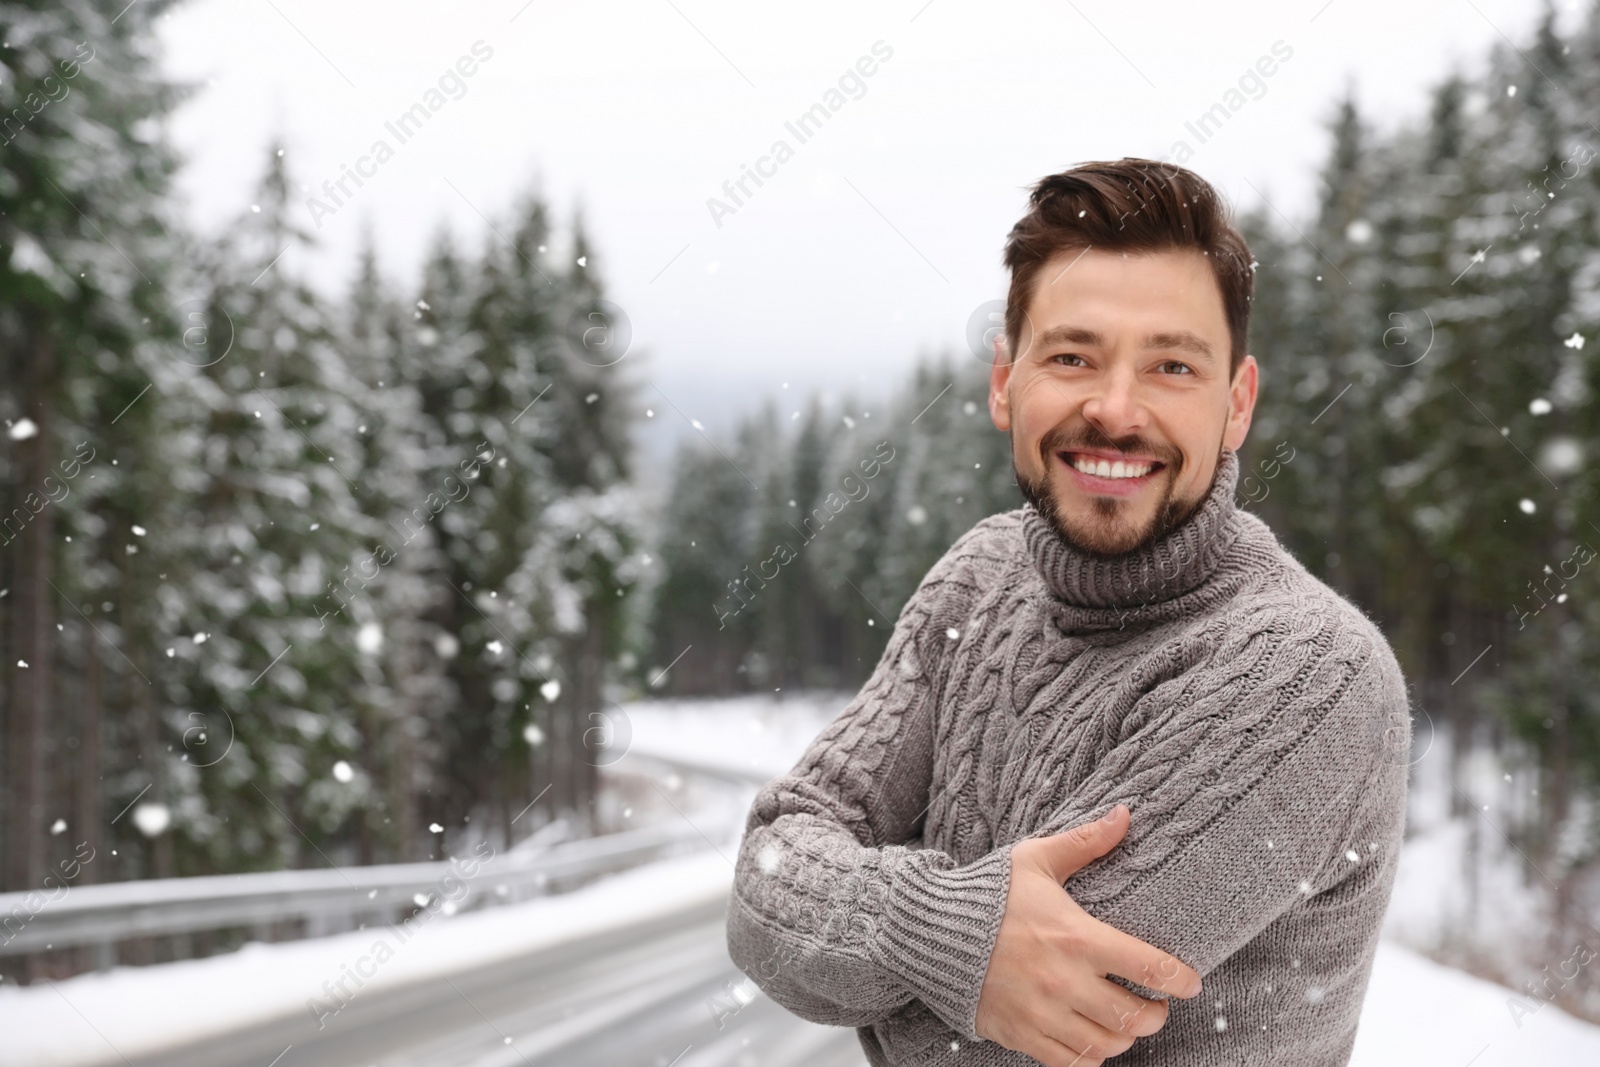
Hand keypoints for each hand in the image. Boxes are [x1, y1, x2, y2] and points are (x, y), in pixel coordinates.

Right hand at [974, 805, 1202, 1065]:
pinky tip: (1092, 1039)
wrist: (930, 931)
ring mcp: (1043, 1013)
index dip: (1179, 978)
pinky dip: (1090, 1057)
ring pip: (1107, 1045)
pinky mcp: (1021, 1035)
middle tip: (1157, 1004)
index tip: (1191, 982)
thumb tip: (1125, 814)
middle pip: (1135, 1017)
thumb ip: (1086, 842)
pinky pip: (1072, 1063)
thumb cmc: (987, 894)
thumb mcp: (1036, 860)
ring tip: (1124, 1021)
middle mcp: (1064, 981)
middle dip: (1157, 1014)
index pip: (1147, 966)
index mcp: (1076, 936)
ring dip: (1125, 1036)